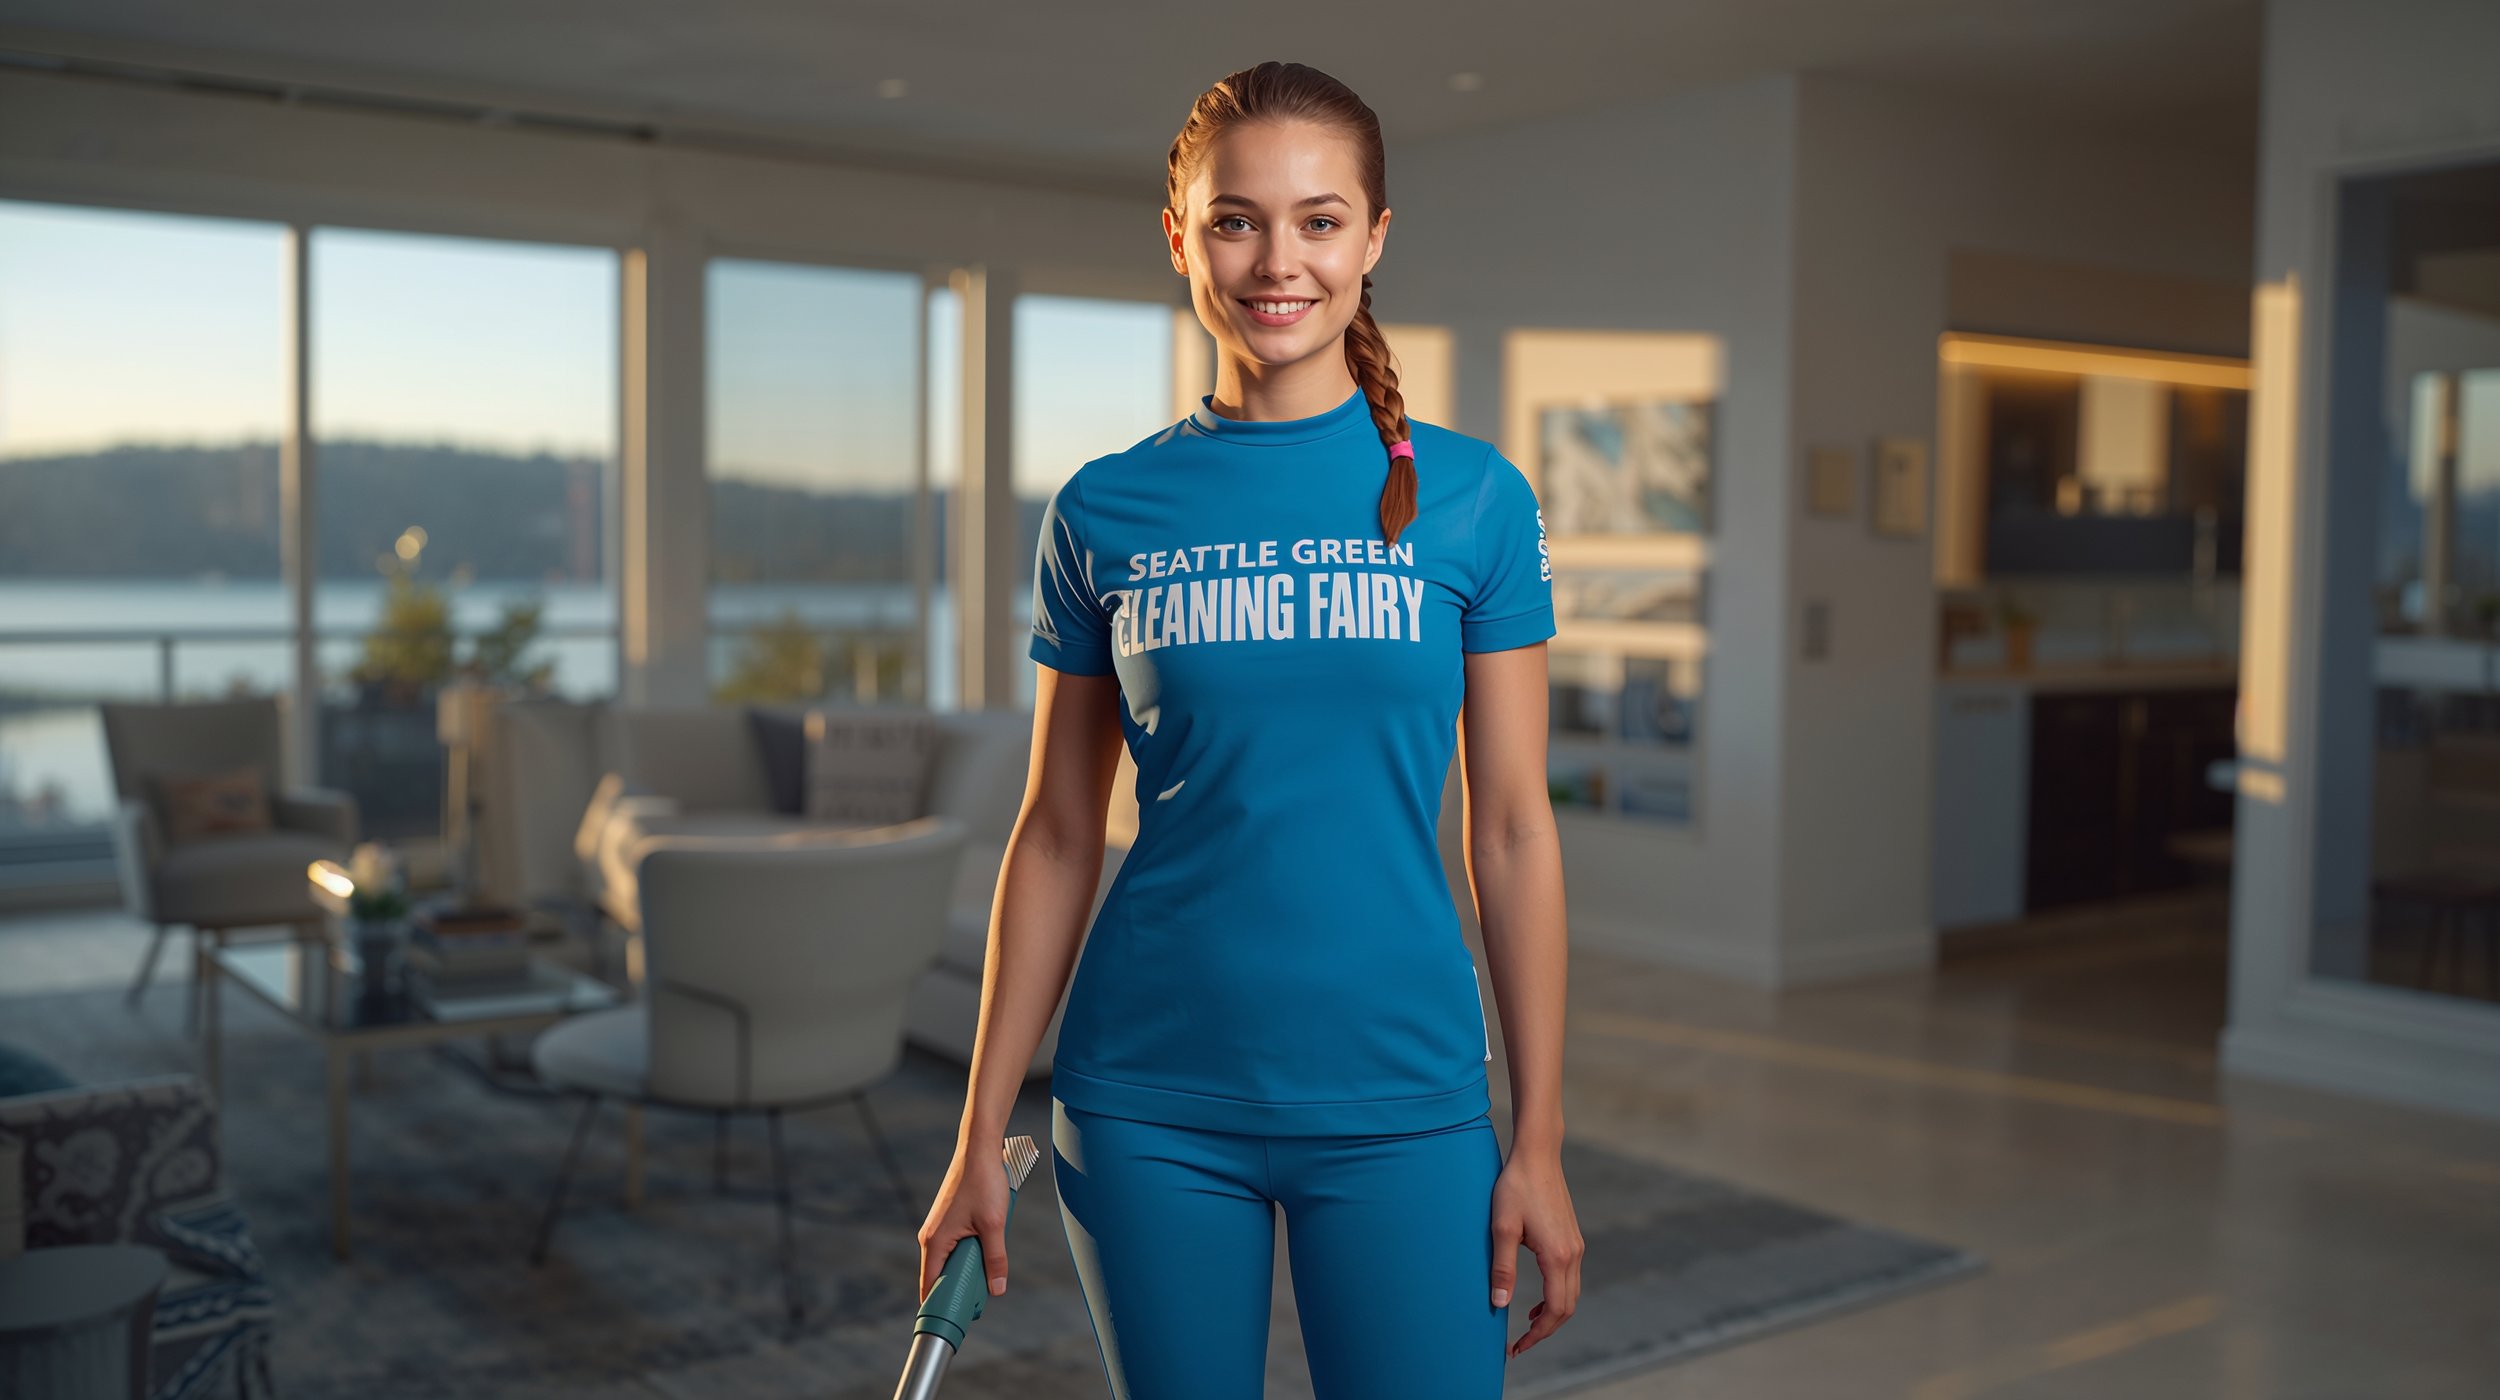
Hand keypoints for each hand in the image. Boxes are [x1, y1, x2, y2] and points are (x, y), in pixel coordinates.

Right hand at [917, 1140, 1012, 1303]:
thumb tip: (997, 1289)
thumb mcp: (994, 1225)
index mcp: (934, 1241)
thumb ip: (995, 1258)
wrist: (980, 1149)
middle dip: (956, 1290)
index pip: (929, 1285)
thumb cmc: (983, 1183)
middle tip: (977, 1303)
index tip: (952, 1320)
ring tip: (984, 1279)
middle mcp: (931, 1237)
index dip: (940, 1305)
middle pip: (939, 1276)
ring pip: (949, 1261)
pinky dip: (967, 1256)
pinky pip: (954, 1248)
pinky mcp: (948, 1221)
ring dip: (964, 1271)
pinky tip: (984, 1254)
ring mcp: (938, 1229)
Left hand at [1489, 1146, 1581, 1358]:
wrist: (1537, 1155)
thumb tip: (1500, 1304)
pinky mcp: (1572, 1238)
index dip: (1537, 1334)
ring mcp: (1576, 1246)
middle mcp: (1573, 1254)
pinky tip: (1536, 1299)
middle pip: (1567, 1307)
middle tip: (1520, 1344)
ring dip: (1552, 1314)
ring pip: (1571, 1294)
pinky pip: (1569, 1279)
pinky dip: (1556, 1297)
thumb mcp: (1501, 1228)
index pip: (1554, 1310)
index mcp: (1557, 1256)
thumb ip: (1502, 1268)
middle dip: (1545, 1330)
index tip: (1517, 1347)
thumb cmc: (1515, 1187)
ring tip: (1526, 1325)